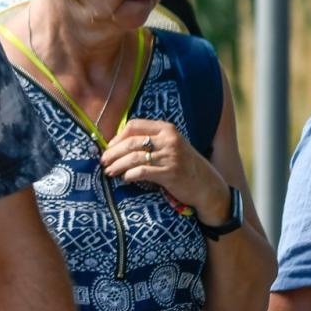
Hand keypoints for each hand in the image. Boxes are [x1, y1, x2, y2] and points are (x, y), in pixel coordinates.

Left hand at [101, 118, 224, 216]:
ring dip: (117, 165)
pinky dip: (130, 175)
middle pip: (131, 142)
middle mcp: (169, 140)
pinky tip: (125, 178)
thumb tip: (117, 145)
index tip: (109, 147)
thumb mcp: (170, 146)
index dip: (117, 137)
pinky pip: (142, 172)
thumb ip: (151, 141)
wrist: (206, 185)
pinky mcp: (170, 173)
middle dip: (113, 152)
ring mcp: (170, 156)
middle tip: (103, 161)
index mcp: (166, 129)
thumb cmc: (184, 165)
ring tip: (109, 172)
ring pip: (134, 157)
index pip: (134, 126)